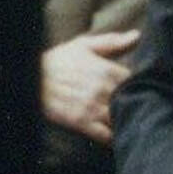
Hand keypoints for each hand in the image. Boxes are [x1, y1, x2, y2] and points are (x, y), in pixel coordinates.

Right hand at [40, 29, 138, 145]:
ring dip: (127, 121)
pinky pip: (106, 135)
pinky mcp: (81, 122)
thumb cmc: (57, 60)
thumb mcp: (82, 45)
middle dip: (138, 104)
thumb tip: (137, 36)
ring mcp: (92, 107)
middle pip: (133, 101)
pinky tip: (118, 135)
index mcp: (107, 70)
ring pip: (121, 119)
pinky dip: (115, 138)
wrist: (28, 77)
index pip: (138, 82)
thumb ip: (112, 41)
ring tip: (131, 122)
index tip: (143, 88)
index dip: (142, 85)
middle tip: (141, 106)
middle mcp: (103, 90)